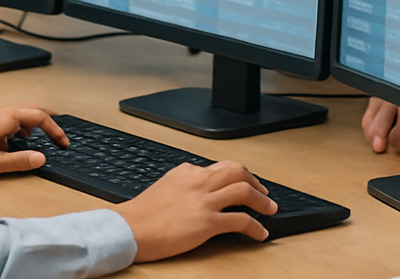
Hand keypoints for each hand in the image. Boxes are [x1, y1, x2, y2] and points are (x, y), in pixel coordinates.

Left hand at [0, 104, 67, 180]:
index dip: (54, 129)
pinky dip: (22, 124)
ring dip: (35, 119)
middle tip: (62, 127)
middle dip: (49, 117)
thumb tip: (41, 158)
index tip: (63, 142)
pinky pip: (10, 118)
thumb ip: (19, 160)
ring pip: (20, 111)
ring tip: (44, 133)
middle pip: (32, 108)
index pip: (38, 116)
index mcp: (3, 119)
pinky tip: (18, 138)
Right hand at [114, 161, 277, 259]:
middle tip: (264, 192)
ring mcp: (204, 201)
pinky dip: (256, 226)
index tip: (245, 183)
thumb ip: (184, 185)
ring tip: (270, 209)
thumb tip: (197, 190)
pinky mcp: (207, 223)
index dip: (238, 176)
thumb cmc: (141, 214)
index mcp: (188, 171)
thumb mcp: (164, 187)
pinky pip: (241, 221)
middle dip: (255, 181)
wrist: (129, 228)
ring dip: (262, 200)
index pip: (220, 167)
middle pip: (238, 171)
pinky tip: (261, 233)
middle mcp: (199, 181)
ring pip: (244, 191)